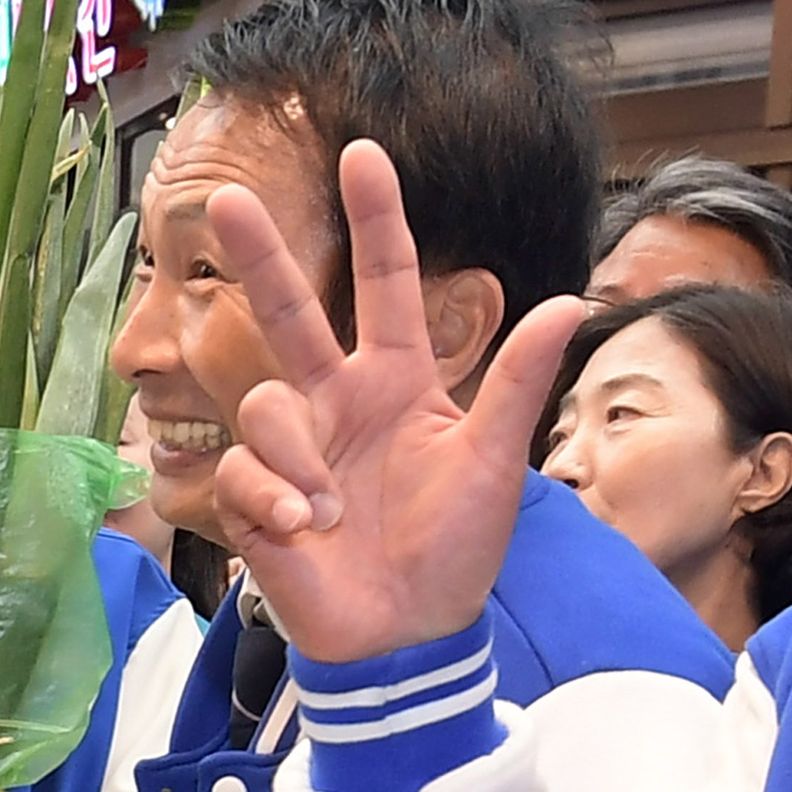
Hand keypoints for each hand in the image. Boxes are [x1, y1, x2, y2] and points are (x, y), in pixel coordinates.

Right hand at [204, 139, 585, 664]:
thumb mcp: (496, 462)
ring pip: (268, 404)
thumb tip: (570, 301)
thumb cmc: (456, 552)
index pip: (385, 285)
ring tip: (331, 509)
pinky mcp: (258, 497)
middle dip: (258, 254)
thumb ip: (517, 381)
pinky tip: (303, 529)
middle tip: (221, 197)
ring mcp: (295, 449)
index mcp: (399, 382)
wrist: (409, 637)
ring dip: (298, 455)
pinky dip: (274, 496)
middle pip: (289, 310)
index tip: (361, 154)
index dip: (374, 220)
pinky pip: (246, 469)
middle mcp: (339, 402)